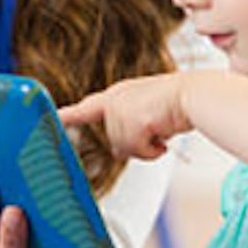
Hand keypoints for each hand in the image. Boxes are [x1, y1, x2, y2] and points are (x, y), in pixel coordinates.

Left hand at [59, 74, 191, 160]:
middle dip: (136, 143)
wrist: (195, 94)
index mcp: (116, 95)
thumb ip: (127, 130)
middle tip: (156, 131)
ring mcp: (121, 108)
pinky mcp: (132, 119)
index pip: (87, 108)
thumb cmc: (176, 103)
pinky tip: (164, 136)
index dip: (68, 116)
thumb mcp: (145, 115)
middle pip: (115, 141)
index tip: (53, 119)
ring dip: (147, 147)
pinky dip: (153, 150)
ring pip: (126, 148)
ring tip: (162, 130)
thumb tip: (117, 153)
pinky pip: (139, 150)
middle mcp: (114, 99)